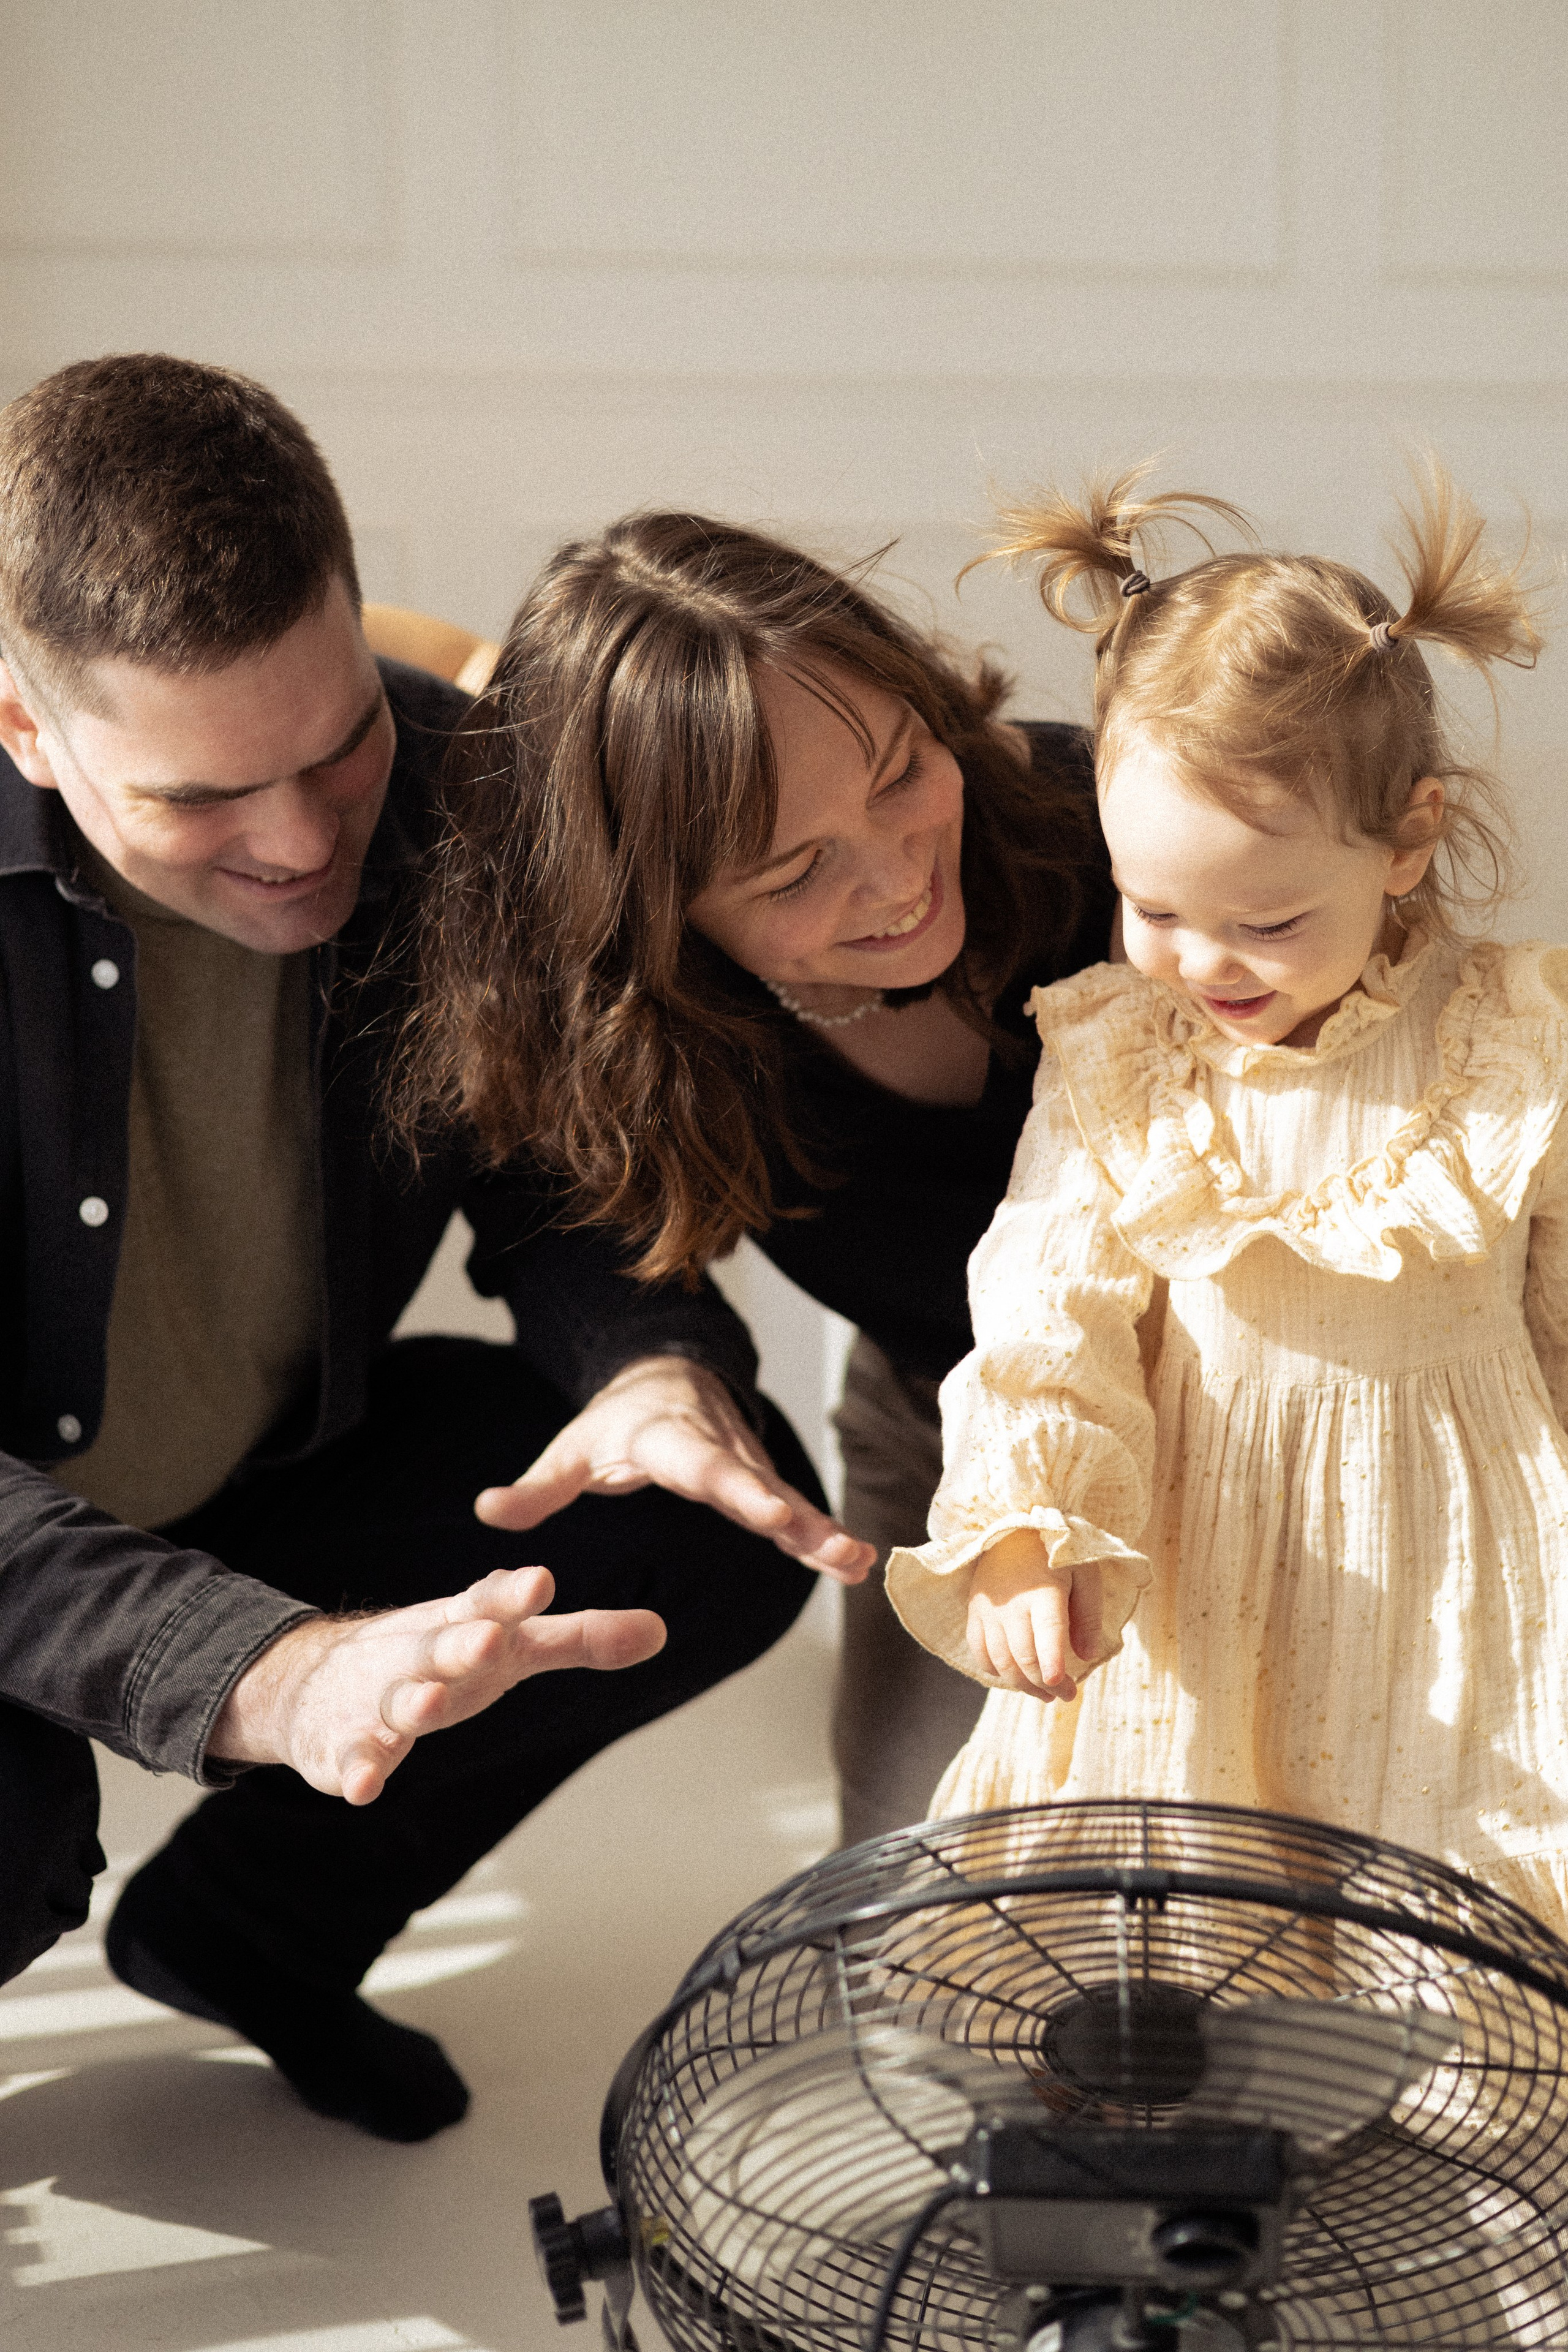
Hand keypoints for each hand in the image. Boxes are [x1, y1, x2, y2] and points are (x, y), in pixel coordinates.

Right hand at [208, 1564, 663, 1804]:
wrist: (321, 1681)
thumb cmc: (441, 1658)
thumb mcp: (512, 1648)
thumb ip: (579, 1638)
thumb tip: (661, 1631)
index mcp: (463, 1625)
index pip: (489, 1603)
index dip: (514, 1595)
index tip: (541, 1581)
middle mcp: (421, 1656)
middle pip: (443, 1646)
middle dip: (464, 1641)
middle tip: (489, 1636)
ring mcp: (380, 1702)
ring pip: (399, 1701)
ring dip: (413, 1701)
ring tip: (427, 1703)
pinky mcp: (348, 1748)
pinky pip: (352, 1761)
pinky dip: (357, 1771)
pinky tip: (362, 1788)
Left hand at [475, 1356, 873, 1582]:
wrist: (664, 1377)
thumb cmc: (614, 1421)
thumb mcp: (569, 1448)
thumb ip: (535, 1486)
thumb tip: (487, 1511)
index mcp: (667, 1436)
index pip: (704, 1465)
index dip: (737, 1488)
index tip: (768, 1514)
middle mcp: (717, 1446)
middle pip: (760, 1485)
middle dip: (799, 1519)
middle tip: (836, 1549)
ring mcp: (745, 1463)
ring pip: (787, 1498)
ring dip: (823, 1531)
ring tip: (857, 1563)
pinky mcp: (762, 1482)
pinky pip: (794, 1510)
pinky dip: (822, 1535)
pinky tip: (856, 1565)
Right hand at [965, 1529, 1104, 1700]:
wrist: (1011, 1530)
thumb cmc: (1054, 1555)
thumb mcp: (1084, 1576)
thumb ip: (1088, 1616)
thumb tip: (1088, 1656)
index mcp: (1044, 1591)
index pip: (1047, 1631)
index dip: (1052, 1661)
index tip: (1061, 1685)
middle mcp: (1012, 1603)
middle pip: (1024, 1656)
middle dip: (1046, 1685)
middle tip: (1066, 1695)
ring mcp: (989, 1609)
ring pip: (1001, 1662)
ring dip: (1023, 1685)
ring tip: (1044, 1694)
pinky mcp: (975, 1612)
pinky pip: (980, 1653)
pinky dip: (996, 1671)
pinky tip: (1014, 1676)